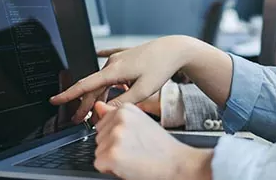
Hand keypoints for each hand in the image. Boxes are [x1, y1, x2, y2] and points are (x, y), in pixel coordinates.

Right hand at [52, 35, 198, 122]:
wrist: (174, 49)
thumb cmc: (161, 67)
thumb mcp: (143, 90)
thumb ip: (123, 103)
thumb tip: (106, 111)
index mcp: (114, 71)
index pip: (86, 86)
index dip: (69, 95)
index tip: (55, 100)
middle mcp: (112, 63)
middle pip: (93, 87)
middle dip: (84, 104)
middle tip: (77, 119)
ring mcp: (119, 57)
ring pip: (102, 79)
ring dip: (97, 93)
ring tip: (94, 109)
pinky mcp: (127, 55)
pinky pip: (110, 61)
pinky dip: (104, 68)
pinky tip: (97, 55)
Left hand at [92, 102, 211, 179]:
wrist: (176, 164)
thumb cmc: (161, 147)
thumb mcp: (140, 123)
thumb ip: (115, 114)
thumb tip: (98, 106)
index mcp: (125, 109)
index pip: (103, 123)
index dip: (115, 136)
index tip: (132, 139)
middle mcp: (119, 119)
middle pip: (98, 137)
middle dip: (111, 146)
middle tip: (134, 149)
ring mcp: (115, 136)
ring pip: (98, 151)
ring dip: (111, 158)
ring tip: (133, 157)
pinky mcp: (111, 155)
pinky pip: (100, 164)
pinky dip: (111, 170)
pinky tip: (128, 165)